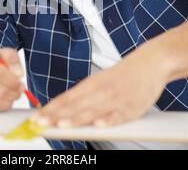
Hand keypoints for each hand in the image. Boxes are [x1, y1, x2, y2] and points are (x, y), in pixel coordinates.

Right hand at [0, 48, 24, 111]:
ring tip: (12, 96)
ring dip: (8, 102)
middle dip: (13, 93)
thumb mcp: (4, 54)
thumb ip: (13, 60)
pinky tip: (2, 100)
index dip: (12, 81)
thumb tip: (19, 73)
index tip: (20, 84)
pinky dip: (0, 107)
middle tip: (19, 92)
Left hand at [30, 49, 168, 127]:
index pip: (67, 98)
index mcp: (92, 84)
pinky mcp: (132, 108)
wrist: (151, 62)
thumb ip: (83, 96)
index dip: (50, 109)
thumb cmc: (123, 74)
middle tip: (40, 123)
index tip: (35, 117)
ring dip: (76, 118)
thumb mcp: (99, 81)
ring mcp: (117, 99)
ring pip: (93, 111)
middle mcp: (101, 91)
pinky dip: (109, 120)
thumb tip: (61, 108)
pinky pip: (119, 116)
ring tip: (61, 125)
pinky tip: (99, 125)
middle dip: (56, 116)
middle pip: (76, 106)